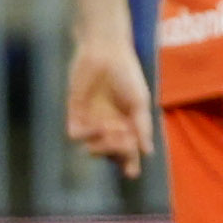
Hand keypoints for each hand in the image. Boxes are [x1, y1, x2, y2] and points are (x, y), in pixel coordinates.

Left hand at [66, 36, 153, 178]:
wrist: (105, 50)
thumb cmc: (127, 73)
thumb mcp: (140, 101)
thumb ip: (143, 126)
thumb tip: (147, 152)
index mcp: (126, 126)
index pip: (127, 152)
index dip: (129, 164)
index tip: (131, 172)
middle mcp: (108, 127)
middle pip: (110, 155)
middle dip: (118, 154)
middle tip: (126, 141)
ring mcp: (91, 121)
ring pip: (93, 149)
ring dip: (104, 147)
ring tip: (113, 130)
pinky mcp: (75, 112)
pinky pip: (77, 135)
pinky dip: (88, 136)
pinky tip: (99, 125)